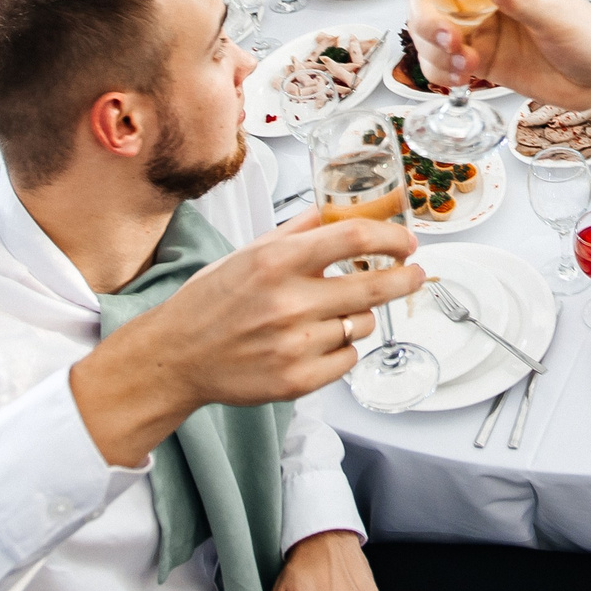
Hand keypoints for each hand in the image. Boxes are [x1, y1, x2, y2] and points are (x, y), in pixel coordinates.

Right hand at [68, 210, 423, 466]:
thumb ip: (299, 230)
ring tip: (331, 314)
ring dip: (360, 315)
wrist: (177, 356)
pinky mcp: (298, 380)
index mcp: (278, 262)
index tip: (406, 242)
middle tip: (414, 273)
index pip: (356, 238)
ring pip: (364, 324)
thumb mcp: (249, 252)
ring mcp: (296, 344)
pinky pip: (348, 358)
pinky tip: (316, 341)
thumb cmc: (211, 301)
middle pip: (376, 285)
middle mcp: (289, 302)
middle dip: (406, 277)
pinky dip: (342, 348)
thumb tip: (341, 210)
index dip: (392, 237)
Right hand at [408, 0, 590, 122]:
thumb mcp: (559, 15)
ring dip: (434, 50)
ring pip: (431, 33)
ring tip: (464, 65)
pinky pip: (444, 63)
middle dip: (428, 19)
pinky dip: (442, 72)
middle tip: (450, 40)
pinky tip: (464, 77)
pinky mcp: (483, 60)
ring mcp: (482, 30)